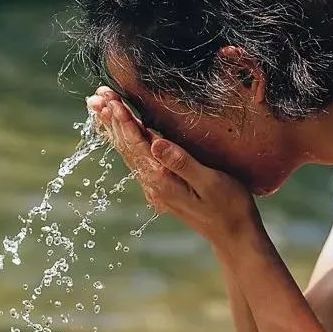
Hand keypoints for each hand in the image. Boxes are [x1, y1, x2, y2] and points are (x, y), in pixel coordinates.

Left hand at [85, 88, 258, 245]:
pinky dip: (126, 141)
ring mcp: (155, 188)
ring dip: (114, 129)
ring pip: (128, 153)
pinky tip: (122, 132)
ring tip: (101, 108)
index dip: (124, 120)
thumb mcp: (210, 181)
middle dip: (112, 120)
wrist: (234, 235)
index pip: (137, 144)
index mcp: (163, 180)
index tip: (112, 99)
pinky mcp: (162, 187)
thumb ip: (182, 162)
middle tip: (98, 96)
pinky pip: (137, 160)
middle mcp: (153, 185)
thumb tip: (155, 143)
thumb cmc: (229, 207)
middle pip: (126, 148)